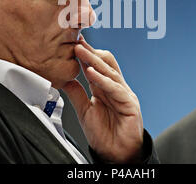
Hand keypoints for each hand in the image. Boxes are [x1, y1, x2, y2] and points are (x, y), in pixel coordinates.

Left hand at [62, 35, 143, 162]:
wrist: (116, 155)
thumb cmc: (103, 134)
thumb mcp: (84, 110)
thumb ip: (77, 94)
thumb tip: (65, 79)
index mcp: (106, 88)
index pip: (96, 66)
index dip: (85, 54)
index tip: (72, 42)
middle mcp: (117, 88)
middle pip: (106, 64)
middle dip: (90, 52)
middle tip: (75, 41)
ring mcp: (125, 94)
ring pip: (110, 72)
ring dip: (93, 61)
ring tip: (79, 51)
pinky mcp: (130, 104)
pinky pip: (116, 88)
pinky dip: (103, 80)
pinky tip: (91, 72)